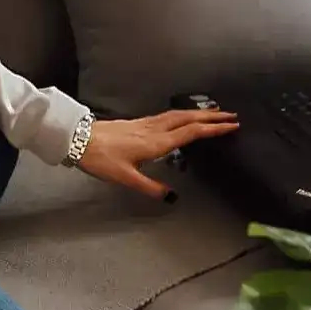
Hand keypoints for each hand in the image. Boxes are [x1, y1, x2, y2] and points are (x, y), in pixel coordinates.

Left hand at [77, 109, 238, 199]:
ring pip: (178, 114)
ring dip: (198, 113)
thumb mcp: (126, 178)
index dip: (212, 129)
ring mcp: (146, 124)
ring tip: (214, 112)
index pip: (191, 132)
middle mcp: (154, 129)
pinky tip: (182, 117)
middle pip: (188, 118)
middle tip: (231, 115)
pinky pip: (167, 115)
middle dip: (211, 116)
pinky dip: (182, 114)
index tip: (231, 125)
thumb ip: (150, 187)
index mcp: (156, 142)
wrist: (78, 139)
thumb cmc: (102, 159)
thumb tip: (172, 196)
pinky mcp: (138, 122)